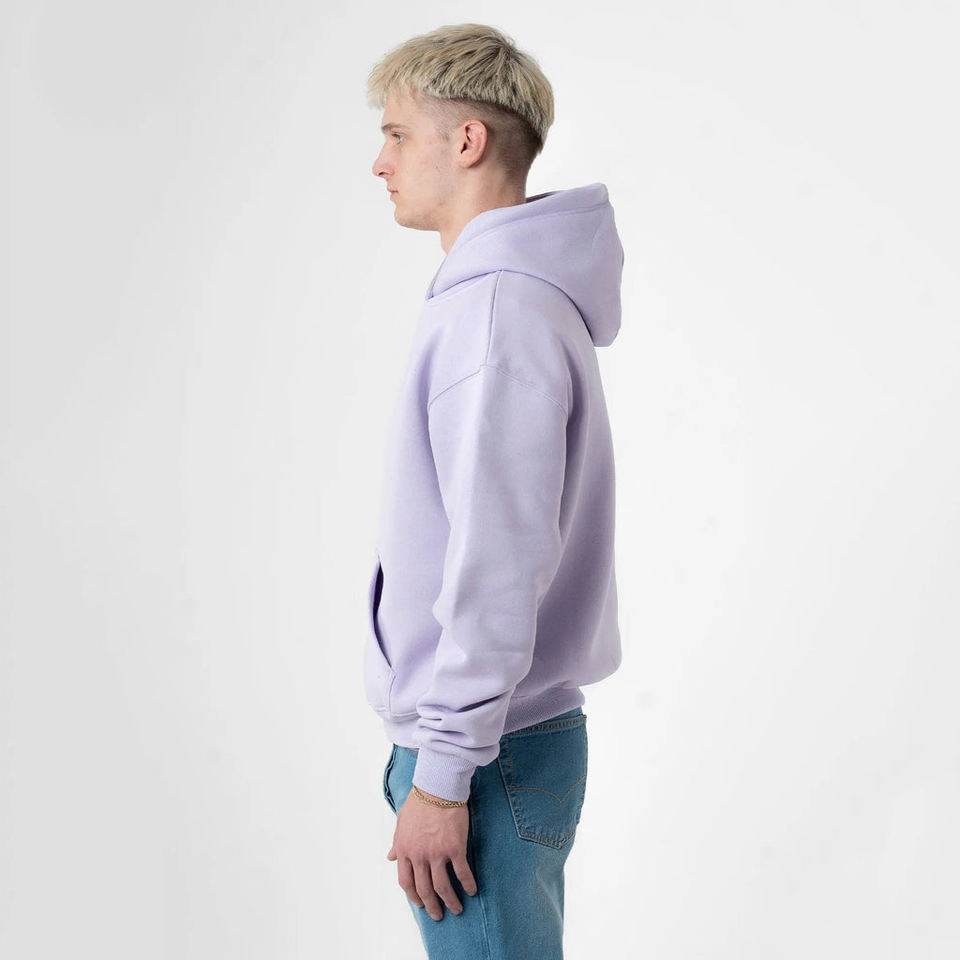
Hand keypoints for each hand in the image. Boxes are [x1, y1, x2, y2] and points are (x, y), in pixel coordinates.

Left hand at [387, 788, 477, 920]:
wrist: (438, 787)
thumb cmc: (420, 802)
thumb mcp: (401, 822)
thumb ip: (397, 843)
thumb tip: (390, 857)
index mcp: (404, 850)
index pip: (406, 882)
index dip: (413, 896)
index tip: (421, 903)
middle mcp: (419, 855)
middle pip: (424, 890)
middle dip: (432, 906)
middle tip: (438, 915)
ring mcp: (437, 853)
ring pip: (442, 887)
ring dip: (450, 901)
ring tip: (457, 909)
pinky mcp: (455, 848)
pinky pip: (461, 873)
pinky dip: (467, 884)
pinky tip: (472, 890)